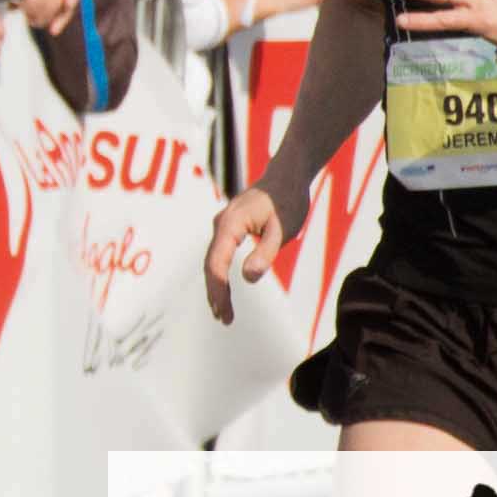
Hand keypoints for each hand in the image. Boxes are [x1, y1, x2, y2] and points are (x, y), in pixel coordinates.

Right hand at [199, 184, 293, 321]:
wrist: (285, 177)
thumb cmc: (287, 202)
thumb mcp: (283, 229)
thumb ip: (265, 253)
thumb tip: (248, 278)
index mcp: (230, 225)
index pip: (216, 263)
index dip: (219, 290)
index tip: (225, 313)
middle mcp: (220, 225)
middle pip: (210, 264)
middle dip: (215, 293)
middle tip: (224, 319)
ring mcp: (222, 225)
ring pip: (211, 259)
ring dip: (216, 285)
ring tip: (222, 311)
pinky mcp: (229, 228)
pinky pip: (218, 254)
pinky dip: (219, 273)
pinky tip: (224, 288)